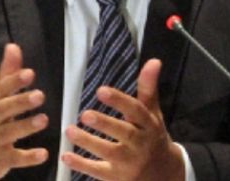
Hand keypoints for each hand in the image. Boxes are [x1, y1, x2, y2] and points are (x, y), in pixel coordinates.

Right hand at [0, 43, 48, 180]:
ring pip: (9, 133)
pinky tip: (44, 154)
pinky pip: (14, 159)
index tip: (30, 73)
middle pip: (3, 110)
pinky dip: (28, 157)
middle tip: (40, 95)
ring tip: (44, 119)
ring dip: (26, 126)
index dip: (14, 81)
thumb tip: (13, 46)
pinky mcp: (0, 161)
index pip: (0, 90)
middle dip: (20, 102)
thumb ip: (7, 74)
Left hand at [61, 59, 184, 180]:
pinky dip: (81, 165)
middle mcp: (141, 144)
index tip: (101, 90)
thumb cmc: (152, 137)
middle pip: (124, 134)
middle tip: (85, 114)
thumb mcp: (153, 114)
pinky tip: (65, 155)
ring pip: (109, 153)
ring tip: (69, 130)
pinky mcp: (117, 178)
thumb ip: (148, 88)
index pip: (136, 111)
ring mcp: (129, 164)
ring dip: (88, 142)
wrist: (164, 176)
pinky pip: (98, 172)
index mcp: (149, 125)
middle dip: (105, 124)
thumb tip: (154, 60)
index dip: (120, 101)